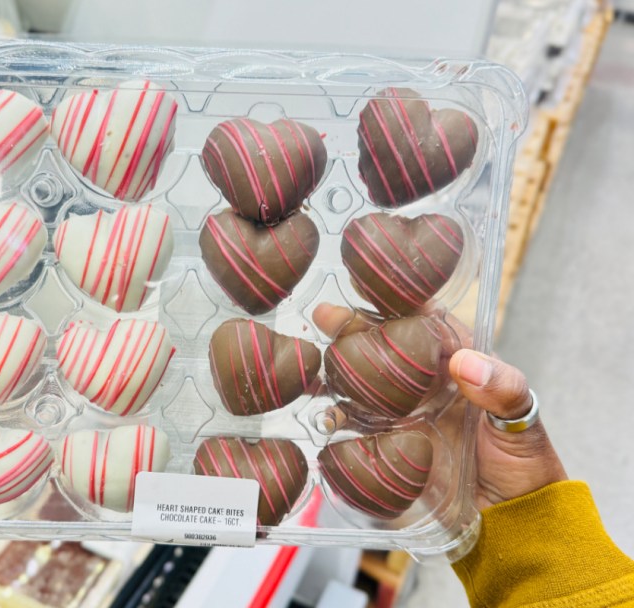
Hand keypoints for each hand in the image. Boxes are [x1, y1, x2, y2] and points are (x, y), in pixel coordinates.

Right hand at [312, 303, 566, 510]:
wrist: (508, 523)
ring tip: (309, 367)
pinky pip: (354, 428)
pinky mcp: (387, 447)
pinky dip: (333, 421)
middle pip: (380, 347)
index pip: (422, 321)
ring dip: (333, 373)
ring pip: (359, 384)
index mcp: (456, 363)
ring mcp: (401, 415)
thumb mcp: (522, 421)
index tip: (368, 285)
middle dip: (349, 329)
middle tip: (322, 316)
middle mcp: (422, 384)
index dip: (395, 301)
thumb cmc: (523, 464)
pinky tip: (320, 416)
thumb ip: (502, 388)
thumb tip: (466, 363)